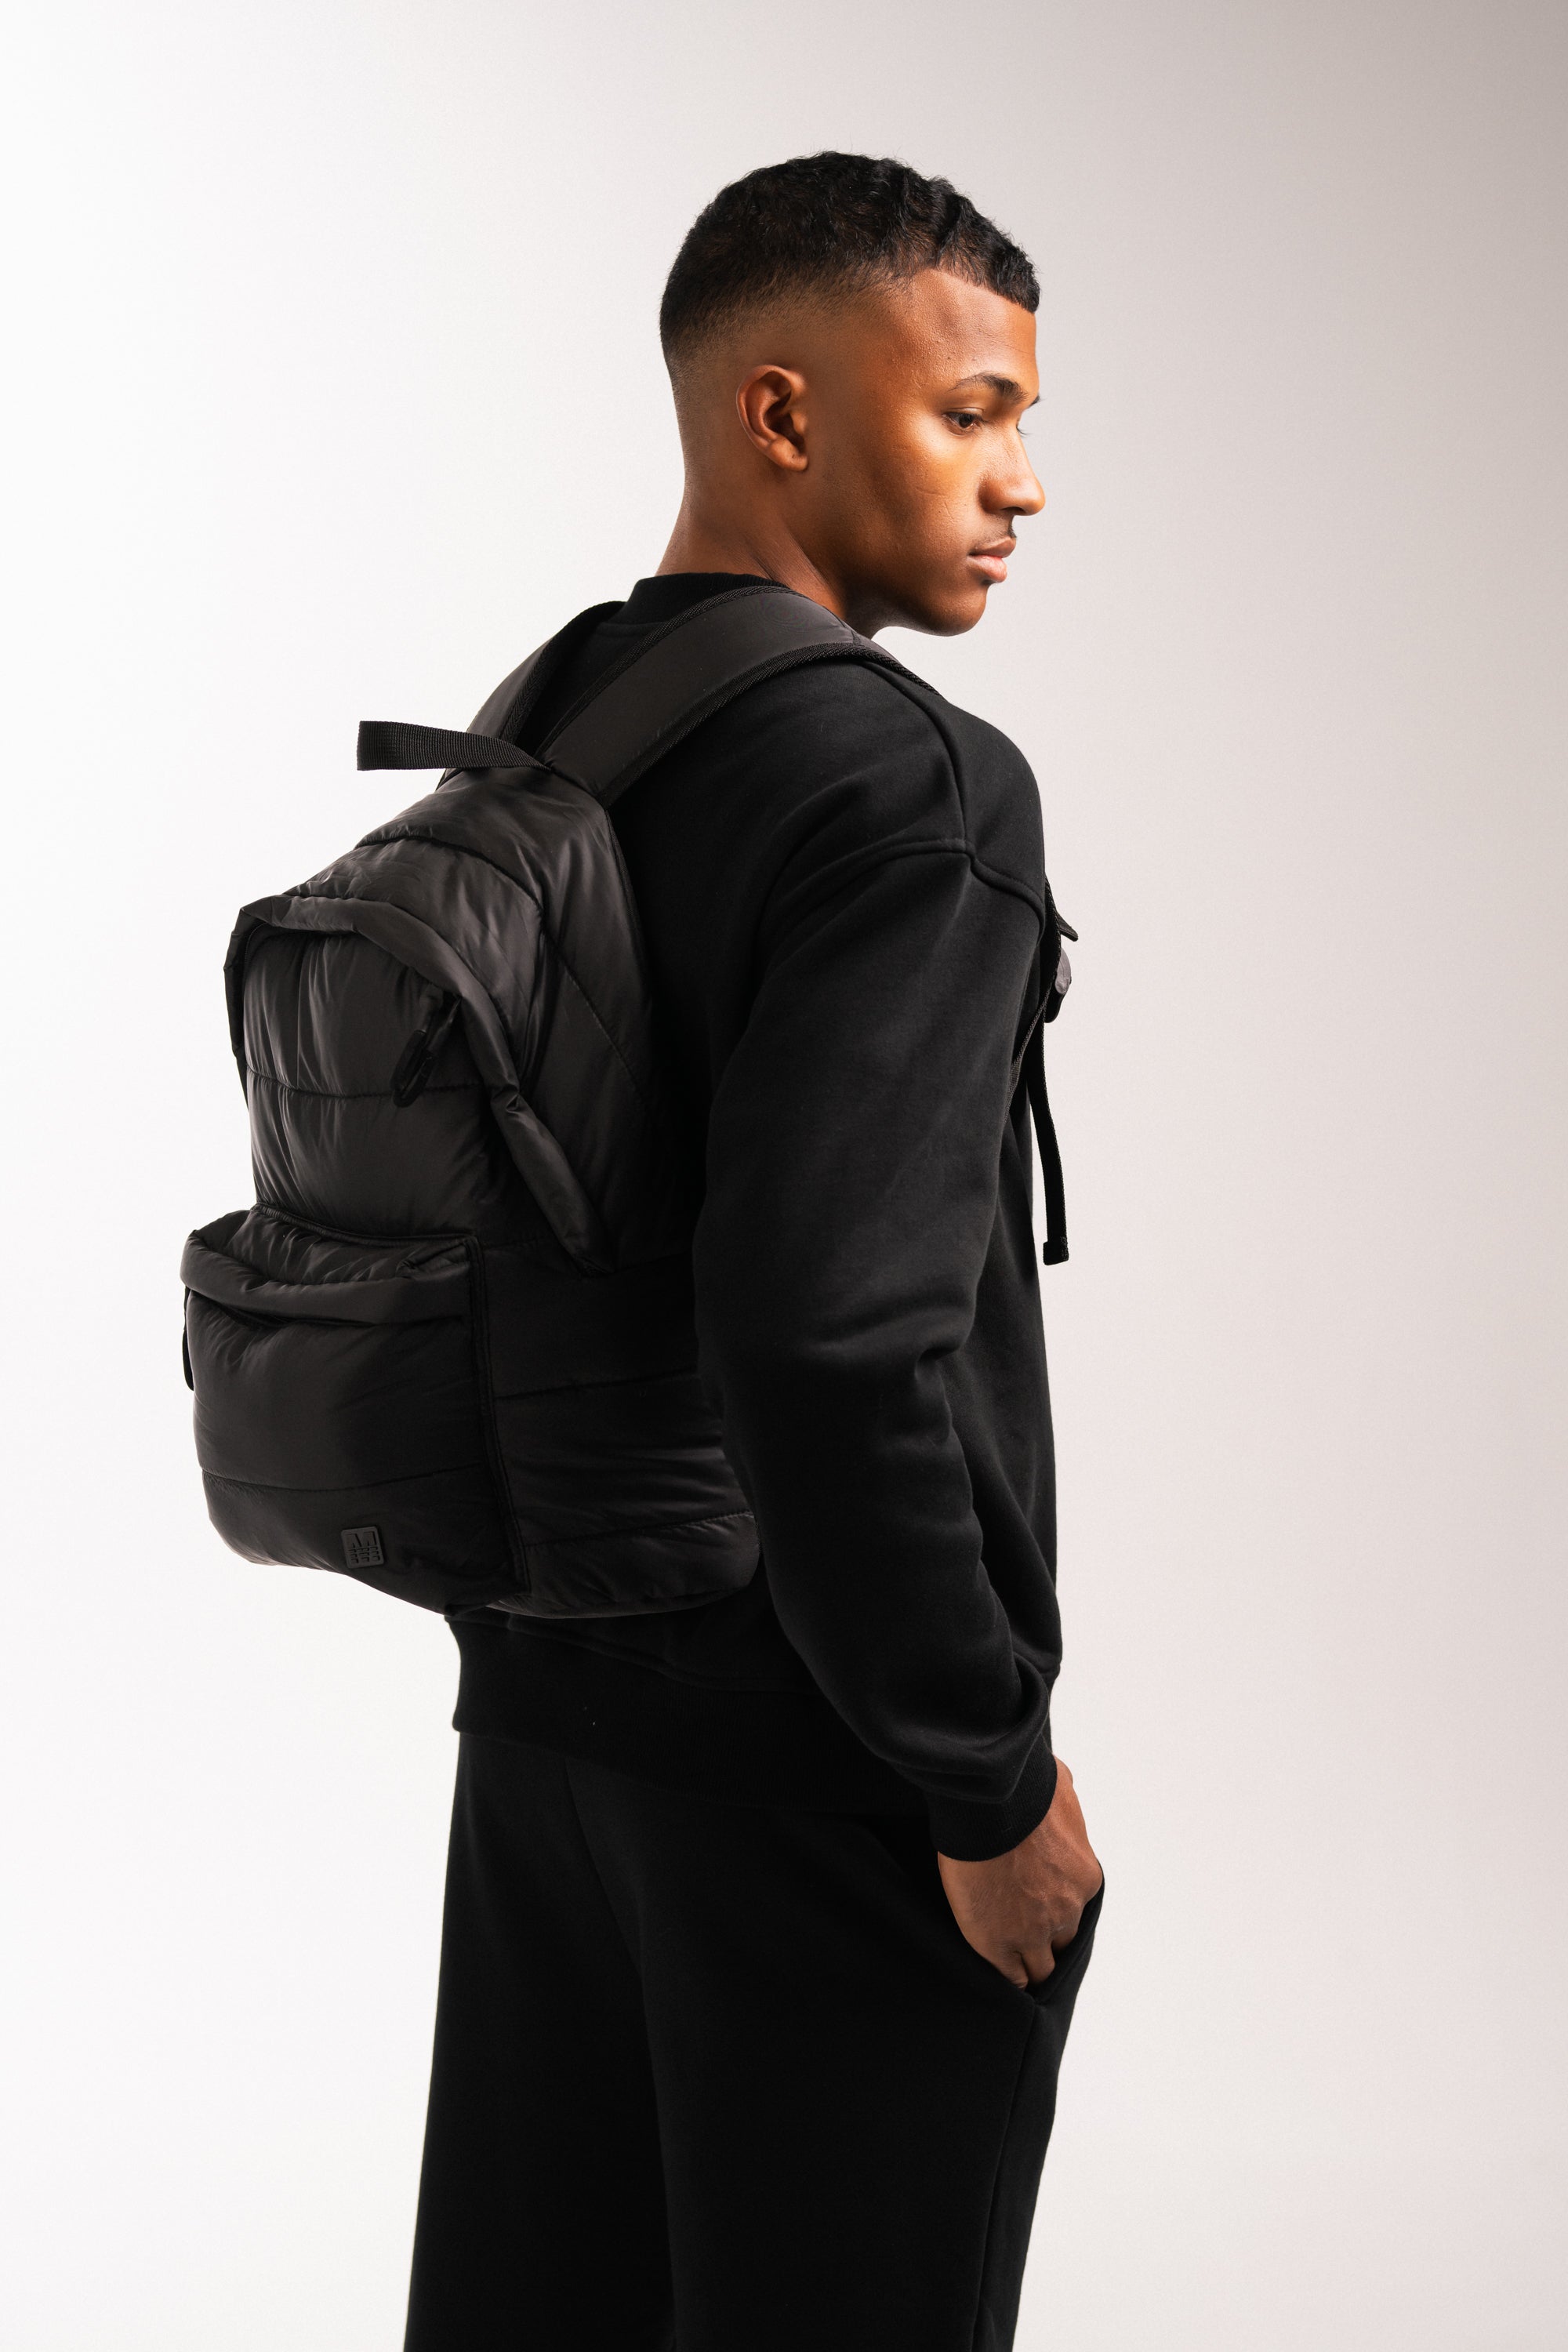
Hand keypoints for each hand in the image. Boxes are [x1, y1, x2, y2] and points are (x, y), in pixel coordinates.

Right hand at [937, 1759, 1101, 1988]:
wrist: (994, 1805)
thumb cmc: (1024, 1788)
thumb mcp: (1060, 1789)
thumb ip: (1062, 1803)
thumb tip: (1060, 1787)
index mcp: (1084, 1879)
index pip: (1076, 1909)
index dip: (1059, 1912)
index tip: (1044, 1908)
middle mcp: (1066, 1910)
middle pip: (1063, 1944)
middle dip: (1049, 1945)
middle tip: (1033, 1946)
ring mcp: (1034, 1931)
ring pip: (1040, 1968)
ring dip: (1029, 1966)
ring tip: (1016, 1970)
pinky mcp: (999, 1943)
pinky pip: (1009, 1976)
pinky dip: (1006, 1976)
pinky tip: (1000, 1973)